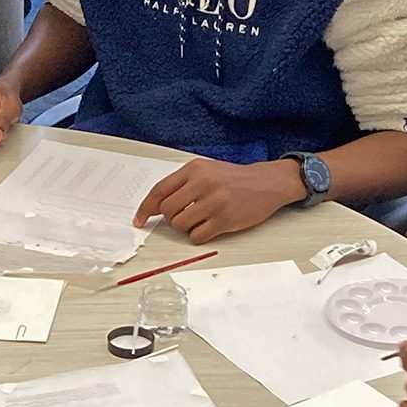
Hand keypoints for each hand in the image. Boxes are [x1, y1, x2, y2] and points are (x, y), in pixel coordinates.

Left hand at [134, 157, 302, 242]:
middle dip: (172, 218)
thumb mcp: (206, 170)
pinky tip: (210, 226)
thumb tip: (156, 207)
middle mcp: (203, 183)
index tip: (139, 221)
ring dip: (186, 227)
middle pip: (168, 211)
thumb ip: (182, 184)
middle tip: (186, 215)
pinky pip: (197, 236)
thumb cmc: (233, 179)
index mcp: (194, 169)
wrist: (267, 182)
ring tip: (201, 219)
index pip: (160, 190)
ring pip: (180, 225)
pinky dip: (199, 236)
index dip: (145, 208)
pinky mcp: (225, 220)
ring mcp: (214, 202)